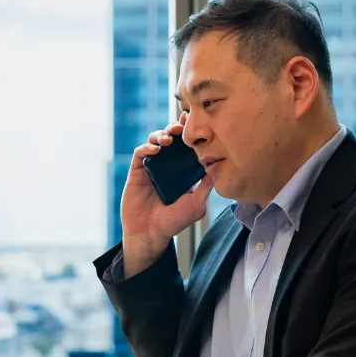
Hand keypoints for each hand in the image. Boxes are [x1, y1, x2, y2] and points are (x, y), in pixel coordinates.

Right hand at [121, 111, 213, 276]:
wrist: (151, 233)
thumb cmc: (174, 222)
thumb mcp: (197, 204)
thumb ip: (206, 187)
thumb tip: (218, 167)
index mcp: (183, 171)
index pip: (187, 147)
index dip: (191, 135)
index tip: (199, 123)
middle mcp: (168, 166)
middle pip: (172, 139)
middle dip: (176, 129)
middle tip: (181, 127)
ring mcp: (152, 167)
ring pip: (155, 141)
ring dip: (162, 134)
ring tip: (169, 139)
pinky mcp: (137, 171)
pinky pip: (140, 153)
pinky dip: (147, 147)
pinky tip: (155, 150)